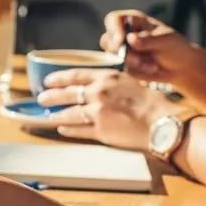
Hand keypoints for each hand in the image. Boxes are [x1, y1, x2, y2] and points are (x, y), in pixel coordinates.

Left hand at [38, 69, 175, 147]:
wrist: (164, 123)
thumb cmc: (152, 103)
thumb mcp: (130, 83)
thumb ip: (110, 83)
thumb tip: (95, 84)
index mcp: (107, 78)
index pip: (75, 75)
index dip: (58, 78)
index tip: (47, 81)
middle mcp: (99, 93)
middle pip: (67, 94)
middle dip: (51, 96)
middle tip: (41, 98)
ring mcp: (98, 113)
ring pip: (69, 113)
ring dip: (56, 115)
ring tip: (48, 116)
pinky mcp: (100, 131)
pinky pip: (78, 130)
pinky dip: (67, 129)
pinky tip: (61, 129)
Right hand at [100, 9, 205, 83]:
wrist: (181, 67)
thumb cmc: (175, 47)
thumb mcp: (165, 40)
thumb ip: (148, 40)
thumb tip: (130, 39)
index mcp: (133, 21)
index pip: (113, 19)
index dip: (113, 28)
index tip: (120, 40)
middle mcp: (124, 34)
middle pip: (107, 40)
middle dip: (121, 52)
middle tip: (137, 60)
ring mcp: (123, 50)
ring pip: (115, 56)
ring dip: (133, 63)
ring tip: (153, 65)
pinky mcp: (125, 64)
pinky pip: (124, 68)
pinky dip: (138, 70)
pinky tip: (152, 68)